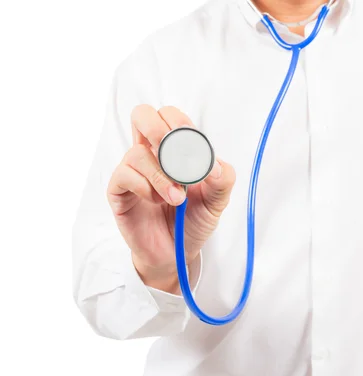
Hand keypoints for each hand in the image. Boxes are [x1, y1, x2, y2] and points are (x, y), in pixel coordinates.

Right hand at [107, 105, 235, 292]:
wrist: (178, 253)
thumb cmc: (193, 220)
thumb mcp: (218, 201)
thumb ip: (223, 179)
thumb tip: (214, 165)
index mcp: (175, 149)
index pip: (170, 116)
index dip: (180, 123)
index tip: (195, 147)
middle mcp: (152, 154)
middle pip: (142, 115)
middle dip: (159, 129)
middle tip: (175, 155)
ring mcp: (133, 171)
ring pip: (136, 152)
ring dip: (162, 176)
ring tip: (177, 198)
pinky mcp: (119, 191)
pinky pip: (124, 175)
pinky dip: (145, 187)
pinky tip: (156, 201)